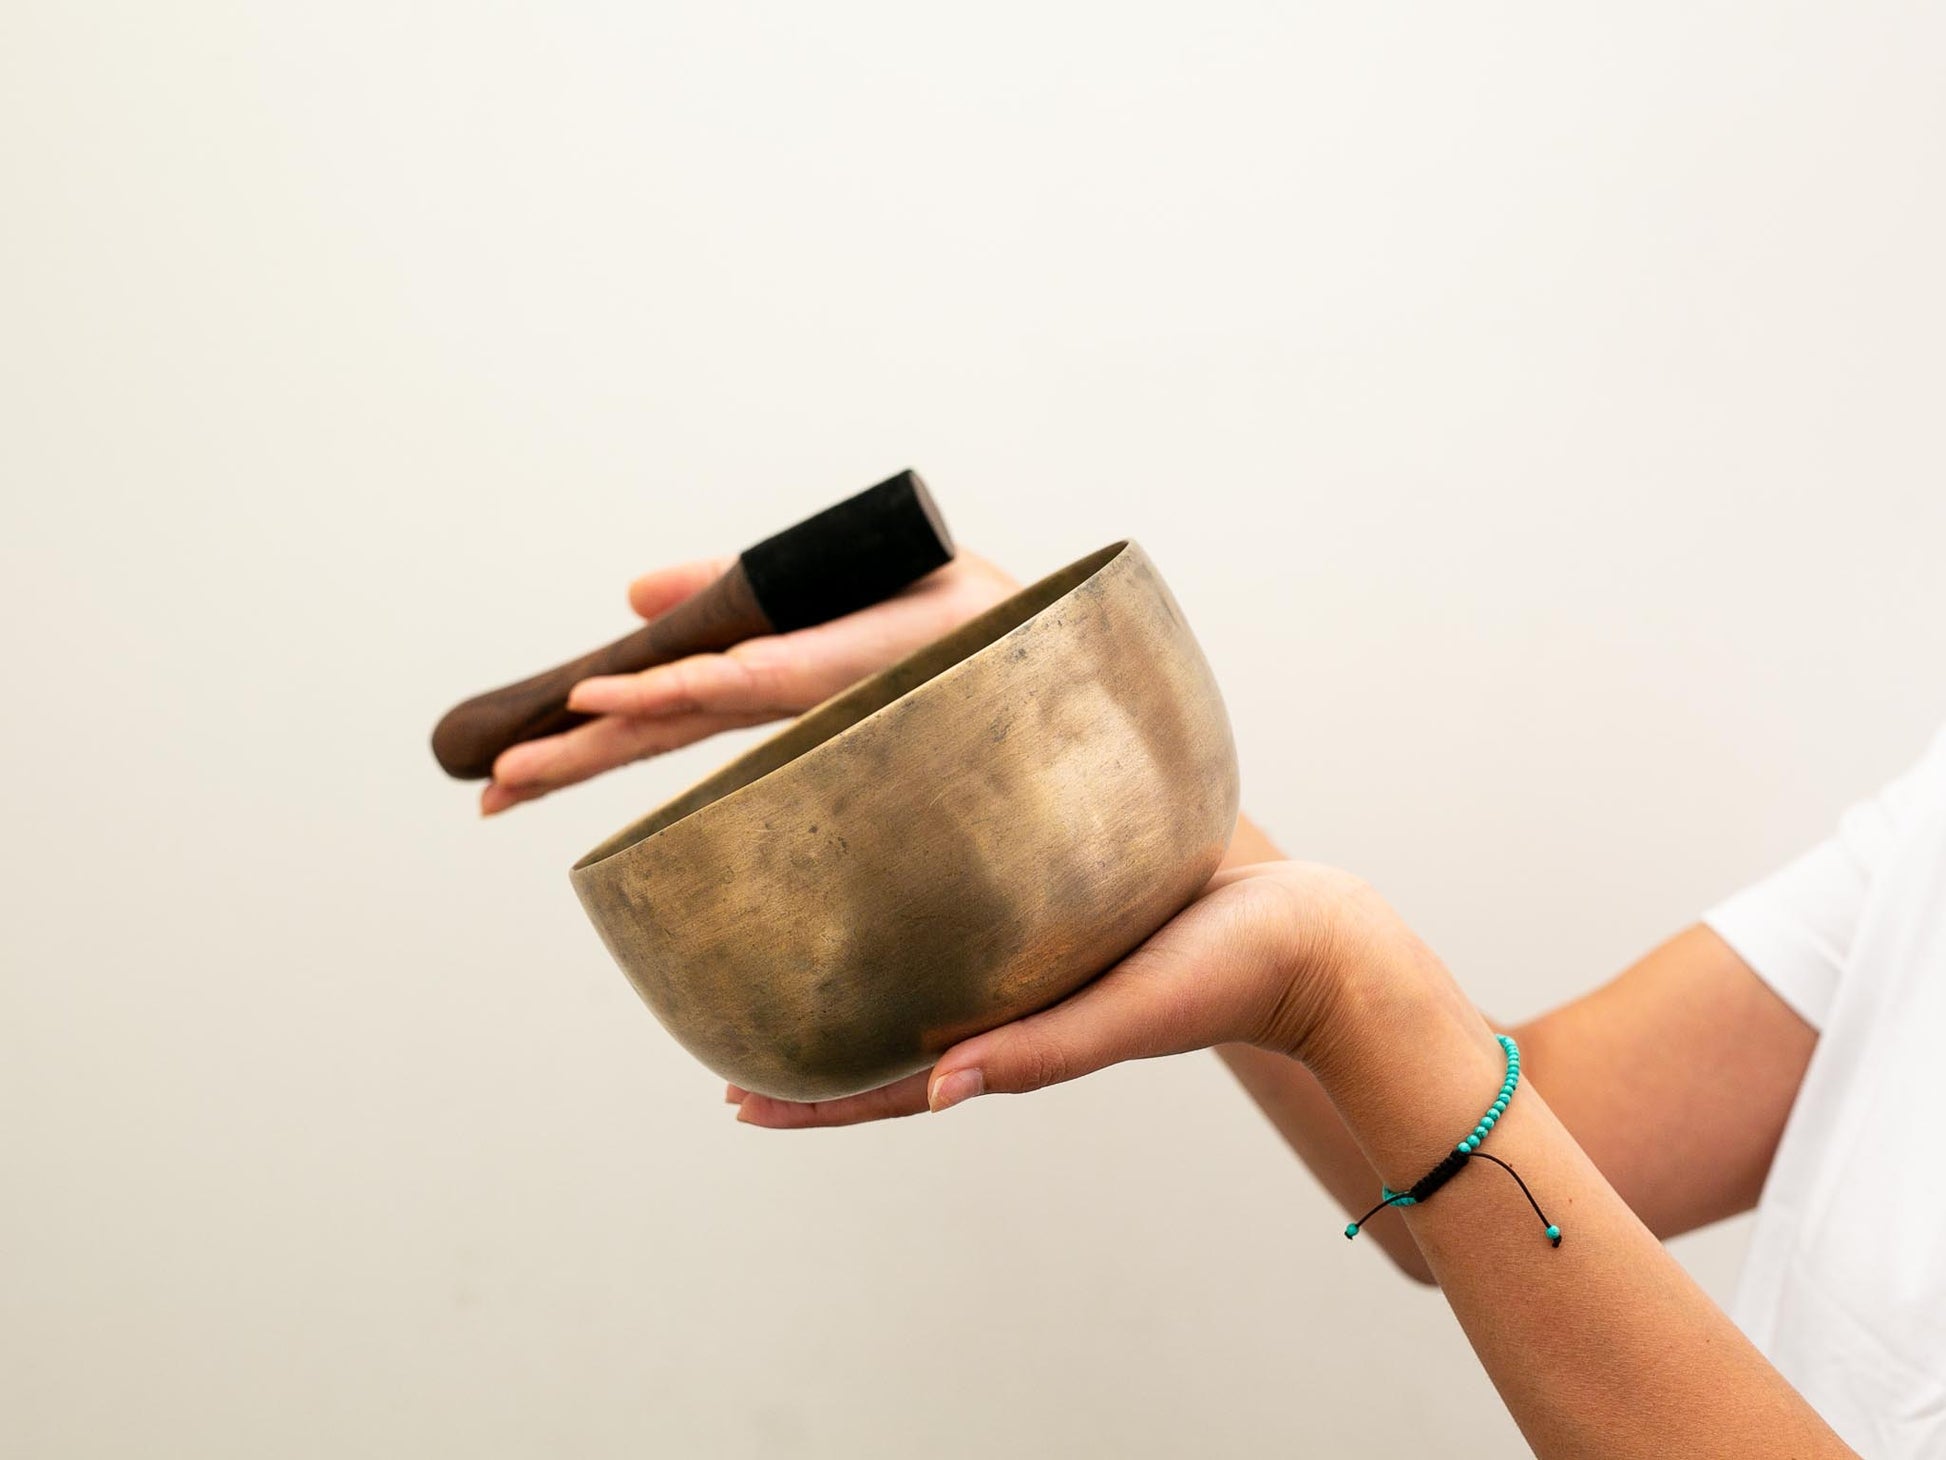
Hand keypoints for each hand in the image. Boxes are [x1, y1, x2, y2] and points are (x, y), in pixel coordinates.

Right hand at [481, 551, 1019, 813]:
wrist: (1046, 624)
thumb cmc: (962, 618)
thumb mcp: (833, 582)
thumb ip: (734, 588)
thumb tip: (636, 596)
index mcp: (776, 680)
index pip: (664, 713)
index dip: (587, 738)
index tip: (512, 767)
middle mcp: (787, 695)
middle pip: (661, 729)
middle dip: (571, 761)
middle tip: (489, 792)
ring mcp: (811, 687)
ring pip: (685, 716)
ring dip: (600, 738)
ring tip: (520, 765)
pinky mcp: (846, 671)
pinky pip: (749, 679)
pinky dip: (678, 688)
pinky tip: (616, 694)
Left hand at [729, 861, 1460, 1127]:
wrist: (1316, 931)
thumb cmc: (1231, 976)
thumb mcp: (1129, 1015)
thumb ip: (1042, 1051)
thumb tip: (938, 1088)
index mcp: (1019, 1039)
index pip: (896, 1086)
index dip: (817, 1103)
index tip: (735, 1103)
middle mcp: (1015, 1003)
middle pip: (893, 1037)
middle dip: (815, 1041)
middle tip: (731, 1029)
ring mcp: (1037, 961)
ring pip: (927, 978)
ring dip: (860, 977)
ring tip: (791, 953)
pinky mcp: (1067, 908)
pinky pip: (976, 921)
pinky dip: (924, 918)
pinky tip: (899, 881)